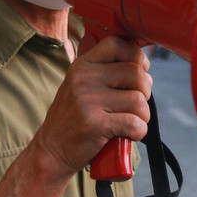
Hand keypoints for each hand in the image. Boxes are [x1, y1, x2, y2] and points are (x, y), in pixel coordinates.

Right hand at [32, 36, 152, 177]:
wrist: (50, 151)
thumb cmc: (73, 120)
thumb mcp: (81, 88)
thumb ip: (107, 74)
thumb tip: (146, 70)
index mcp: (82, 66)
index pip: (116, 44)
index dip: (136, 56)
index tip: (141, 71)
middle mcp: (84, 79)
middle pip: (135, 73)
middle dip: (144, 92)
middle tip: (134, 106)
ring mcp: (88, 101)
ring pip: (139, 100)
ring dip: (142, 115)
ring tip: (130, 122)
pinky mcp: (95, 124)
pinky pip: (135, 123)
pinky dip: (138, 131)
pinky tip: (128, 135)